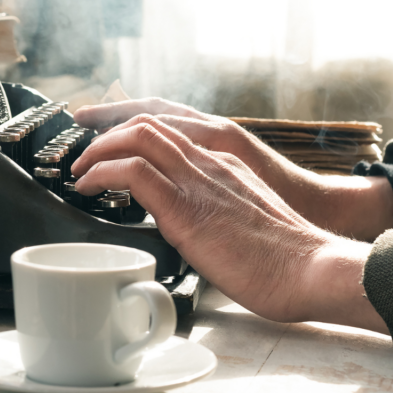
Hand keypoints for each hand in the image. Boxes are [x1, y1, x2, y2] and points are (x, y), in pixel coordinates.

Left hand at [70, 114, 387, 331]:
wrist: (312, 270)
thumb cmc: (283, 262)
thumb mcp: (243, 222)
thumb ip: (214, 213)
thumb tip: (184, 228)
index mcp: (223, 166)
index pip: (167, 132)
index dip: (129, 134)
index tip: (105, 147)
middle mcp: (209, 163)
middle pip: (147, 123)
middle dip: (105, 131)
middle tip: (82, 154)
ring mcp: (198, 181)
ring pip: (136, 136)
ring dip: (97, 150)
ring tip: (80, 171)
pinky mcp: (186, 207)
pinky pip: (132, 171)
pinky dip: (101, 173)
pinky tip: (88, 187)